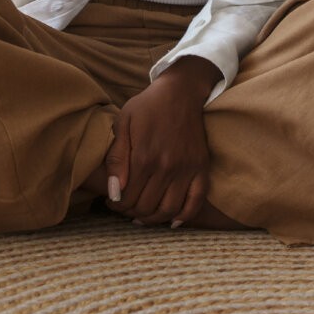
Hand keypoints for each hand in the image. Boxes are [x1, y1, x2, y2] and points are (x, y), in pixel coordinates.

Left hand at [102, 73, 212, 227]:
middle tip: (125, 208)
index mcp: (144, 157)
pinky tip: (172, 221)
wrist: (181, 92)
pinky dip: (184, 216)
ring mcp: (187, 169)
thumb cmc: (147, 106)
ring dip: (153, 219)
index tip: (112, 202)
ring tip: (142, 216)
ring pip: (169, 209)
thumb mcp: (123, 123)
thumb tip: (114, 192)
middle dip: (131, 212)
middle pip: (146, 206)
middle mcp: (167, 167)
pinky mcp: (201, 168)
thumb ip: (116, 159)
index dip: (116, 205)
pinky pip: (196, 201)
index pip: (127, 197)